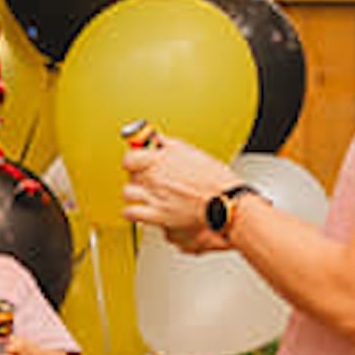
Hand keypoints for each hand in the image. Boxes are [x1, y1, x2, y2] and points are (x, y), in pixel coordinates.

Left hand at [120, 134, 240, 252]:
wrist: (227, 202)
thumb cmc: (215, 179)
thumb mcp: (190, 151)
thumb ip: (168, 145)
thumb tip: (155, 139)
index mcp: (160, 158)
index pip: (129, 156)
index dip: (133, 159)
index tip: (137, 160)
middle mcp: (154, 177)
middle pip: (131, 174)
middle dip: (138, 175)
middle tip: (148, 177)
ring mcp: (154, 196)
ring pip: (128, 192)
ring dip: (135, 193)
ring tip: (145, 193)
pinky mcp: (158, 215)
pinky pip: (131, 213)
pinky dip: (133, 212)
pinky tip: (141, 209)